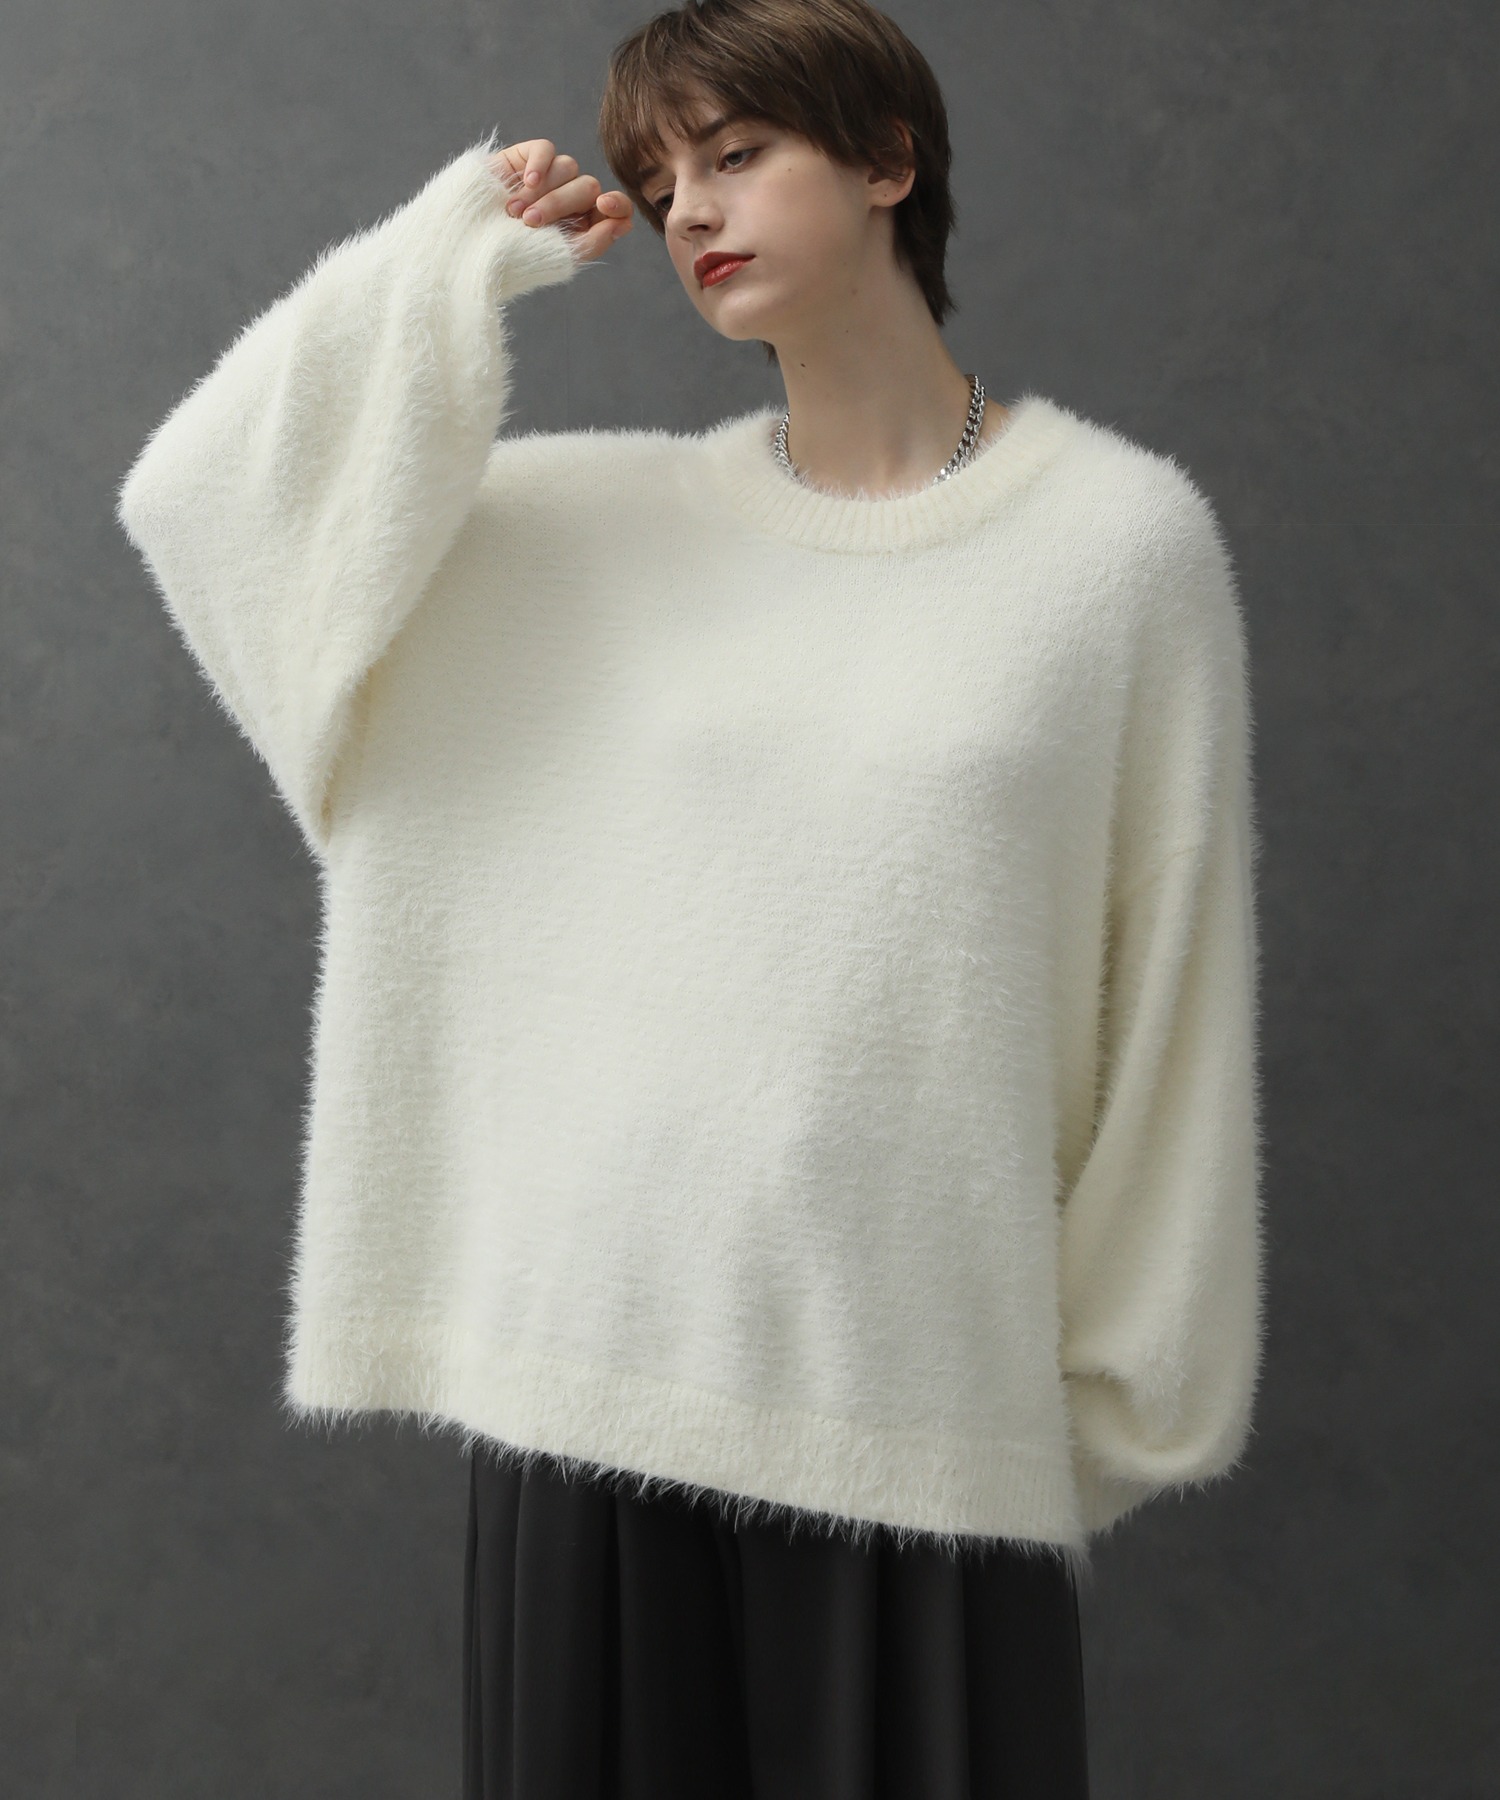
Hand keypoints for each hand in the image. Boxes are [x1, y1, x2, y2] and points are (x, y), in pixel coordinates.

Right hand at [489, 140, 633, 263]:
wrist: (466, 244)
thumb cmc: (509, 257)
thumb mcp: (555, 258)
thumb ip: (593, 243)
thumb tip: (623, 222)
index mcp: (581, 226)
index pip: (614, 208)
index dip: (617, 204)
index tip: (605, 205)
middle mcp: (568, 200)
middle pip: (588, 187)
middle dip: (561, 204)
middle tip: (529, 222)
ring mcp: (547, 179)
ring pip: (568, 168)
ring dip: (544, 192)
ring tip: (513, 212)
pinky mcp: (525, 159)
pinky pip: (546, 149)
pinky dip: (540, 165)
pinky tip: (526, 183)